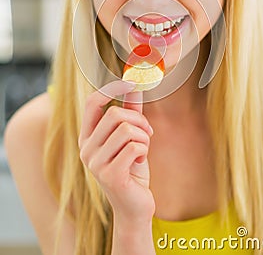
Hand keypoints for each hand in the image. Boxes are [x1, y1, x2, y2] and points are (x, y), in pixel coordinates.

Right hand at [78, 80, 154, 222]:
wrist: (134, 206)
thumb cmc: (132, 168)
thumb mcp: (130, 137)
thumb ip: (130, 111)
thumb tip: (134, 85)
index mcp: (87, 136)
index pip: (92, 102)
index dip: (112, 89)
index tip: (132, 83)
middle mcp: (86, 149)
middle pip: (114, 114)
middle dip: (138, 120)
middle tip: (147, 131)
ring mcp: (95, 164)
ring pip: (126, 130)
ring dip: (144, 137)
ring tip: (143, 149)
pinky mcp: (110, 176)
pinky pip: (135, 147)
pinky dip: (145, 150)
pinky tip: (140, 163)